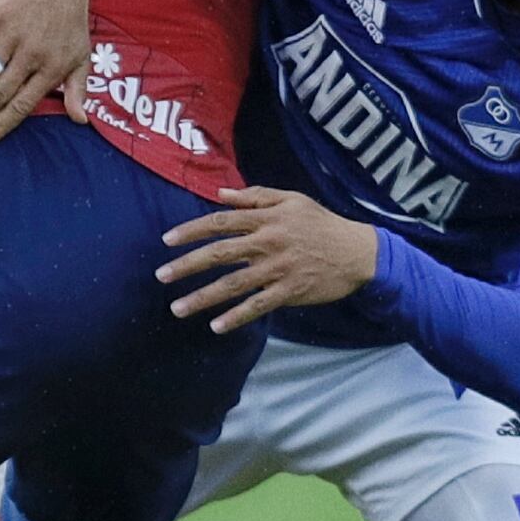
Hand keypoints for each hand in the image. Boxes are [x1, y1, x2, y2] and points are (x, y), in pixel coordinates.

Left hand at [158, 189, 379, 333]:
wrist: (358, 252)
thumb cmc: (322, 223)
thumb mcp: (292, 200)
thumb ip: (256, 196)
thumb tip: (220, 193)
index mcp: (266, 218)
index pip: (220, 222)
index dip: (191, 231)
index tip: (167, 241)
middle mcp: (268, 242)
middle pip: (219, 254)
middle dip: (187, 266)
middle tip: (161, 276)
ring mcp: (278, 269)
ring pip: (233, 284)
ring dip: (202, 297)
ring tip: (177, 308)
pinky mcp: (290, 292)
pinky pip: (257, 306)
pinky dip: (236, 317)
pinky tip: (216, 326)